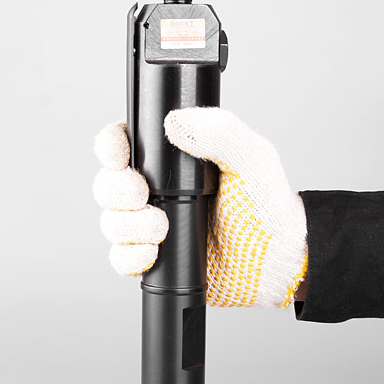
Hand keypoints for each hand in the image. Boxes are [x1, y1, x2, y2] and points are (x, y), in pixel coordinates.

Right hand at [93, 108, 307, 307]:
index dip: (111, 146)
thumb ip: (220, 131)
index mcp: (175, 160)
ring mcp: (152, 226)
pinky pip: (121, 259)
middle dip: (117, 190)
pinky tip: (154, 252)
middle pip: (108, 184)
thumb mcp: (251, 158)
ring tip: (161, 229)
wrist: (275, 262)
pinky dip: (130, 257)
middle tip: (143, 196)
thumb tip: (177, 121)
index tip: (118, 154)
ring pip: (111, 222)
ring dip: (128, 226)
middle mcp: (157, 191)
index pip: (126, 142)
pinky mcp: (154, 259)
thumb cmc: (267, 209)